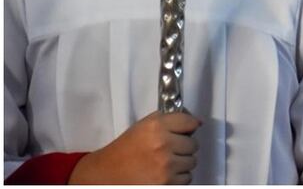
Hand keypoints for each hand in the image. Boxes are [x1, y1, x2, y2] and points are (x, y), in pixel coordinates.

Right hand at [69, 110, 199, 184]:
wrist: (105, 175)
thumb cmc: (124, 150)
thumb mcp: (144, 126)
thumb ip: (169, 119)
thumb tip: (196, 122)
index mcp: (156, 127)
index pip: (190, 123)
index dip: (187, 127)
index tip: (184, 131)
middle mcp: (162, 145)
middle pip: (193, 144)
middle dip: (183, 147)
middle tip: (167, 150)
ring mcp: (165, 166)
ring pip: (192, 162)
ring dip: (181, 163)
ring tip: (163, 163)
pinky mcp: (166, 183)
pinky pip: (186, 178)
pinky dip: (178, 177)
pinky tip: (163, 174)